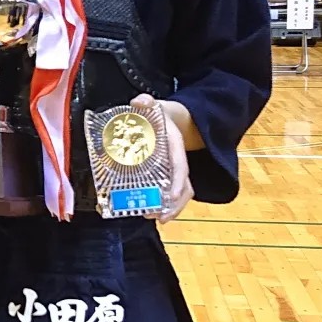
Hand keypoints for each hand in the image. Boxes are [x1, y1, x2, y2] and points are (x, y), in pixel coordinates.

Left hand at [130, 94, 192, 222]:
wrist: (172, 118)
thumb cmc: (161, 114)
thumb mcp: (154, 105)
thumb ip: (147, 102)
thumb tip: (138, 103)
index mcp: (175, 146)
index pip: (180, 166)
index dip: (177, 181)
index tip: (171, 195)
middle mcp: (178, 161)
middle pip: (183, 187)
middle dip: (174, 204)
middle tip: (159, 218)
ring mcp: (174, 170)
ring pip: (179, 194)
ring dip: (170, 209)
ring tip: (155, 219)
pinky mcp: (167, 176)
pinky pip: (170, 192)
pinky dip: (164, 204)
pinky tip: (151, 212)